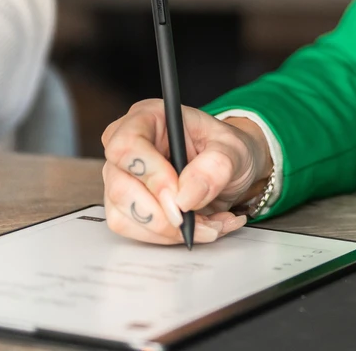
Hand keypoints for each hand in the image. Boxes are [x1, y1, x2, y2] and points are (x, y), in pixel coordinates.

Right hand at [101, 99, 268, 244]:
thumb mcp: (234, 149)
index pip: (127, 145)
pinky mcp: (127, 206)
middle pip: (120, 187)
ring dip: (169, 231)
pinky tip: (197, 227)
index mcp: (150, 118)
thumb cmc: (227, 149)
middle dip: (161, 213)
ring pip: (124, 216)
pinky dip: (168, 238)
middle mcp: (129, 148)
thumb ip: (215, 166)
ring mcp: (123, 179)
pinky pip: (135, 232)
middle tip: (194, 220)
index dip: (150, 175)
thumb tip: (186, 196)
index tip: (179, 197)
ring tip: (208, 224)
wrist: (232, 169)